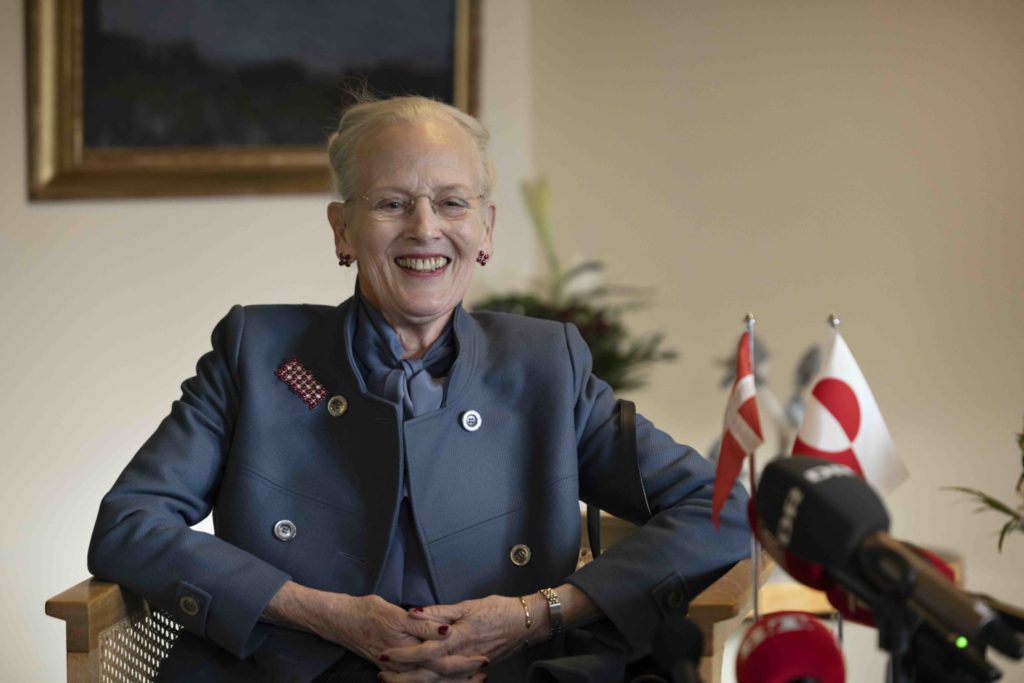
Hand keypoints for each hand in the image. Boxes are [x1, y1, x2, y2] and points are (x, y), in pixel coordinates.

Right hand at [262, 583, 488, 675]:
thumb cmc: (366, 612)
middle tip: (484, 669)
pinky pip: (419, 680)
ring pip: (430, 680)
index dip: (463, 659)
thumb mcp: (395, 612)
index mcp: (408, 647)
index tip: (482, 655)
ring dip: (453, 680)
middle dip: (463, 674)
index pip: (442, 658)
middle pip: (439, 674)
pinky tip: (447, 679)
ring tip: (474, 679)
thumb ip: (422, 623)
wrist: (339, 622)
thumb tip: (446, 630)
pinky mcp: (393, 668)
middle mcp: (403, 662)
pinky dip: (436, 681)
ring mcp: (398, 668)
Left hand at [381, 594, 530, 678]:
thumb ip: (439, 612)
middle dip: (403, 677)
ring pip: (437, 682)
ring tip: (395, 681)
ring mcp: (467, 667)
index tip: (385, 654)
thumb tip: (413, 613)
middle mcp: (461, 657)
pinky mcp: (473, 671)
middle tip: (382, 676)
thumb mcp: (468, 605)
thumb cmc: (497, 610)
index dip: (404, 654)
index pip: (425, 650)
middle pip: (427, 674)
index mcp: (457, 638)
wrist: (525, 624)